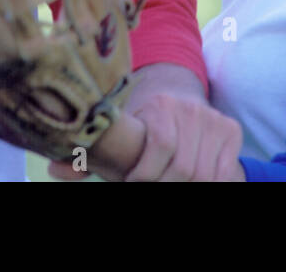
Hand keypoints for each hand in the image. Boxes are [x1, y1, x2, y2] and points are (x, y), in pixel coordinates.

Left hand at [47, 64, 245, 181]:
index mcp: (161, 105)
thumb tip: (55, 169)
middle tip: (147, 186)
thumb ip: (89, 155)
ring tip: (165, 184)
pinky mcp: (231, 130)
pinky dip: (209, 184)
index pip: (160, 145)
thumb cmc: (141, 127)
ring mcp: (213, 119)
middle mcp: (191, 108)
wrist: (177, 99)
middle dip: (164, 185)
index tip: (131, 183)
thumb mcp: (117, 135)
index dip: (145, 174)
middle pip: (183, 166)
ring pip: (204, 173)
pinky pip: (224, 172)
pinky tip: (190, 183)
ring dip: (184, 187)